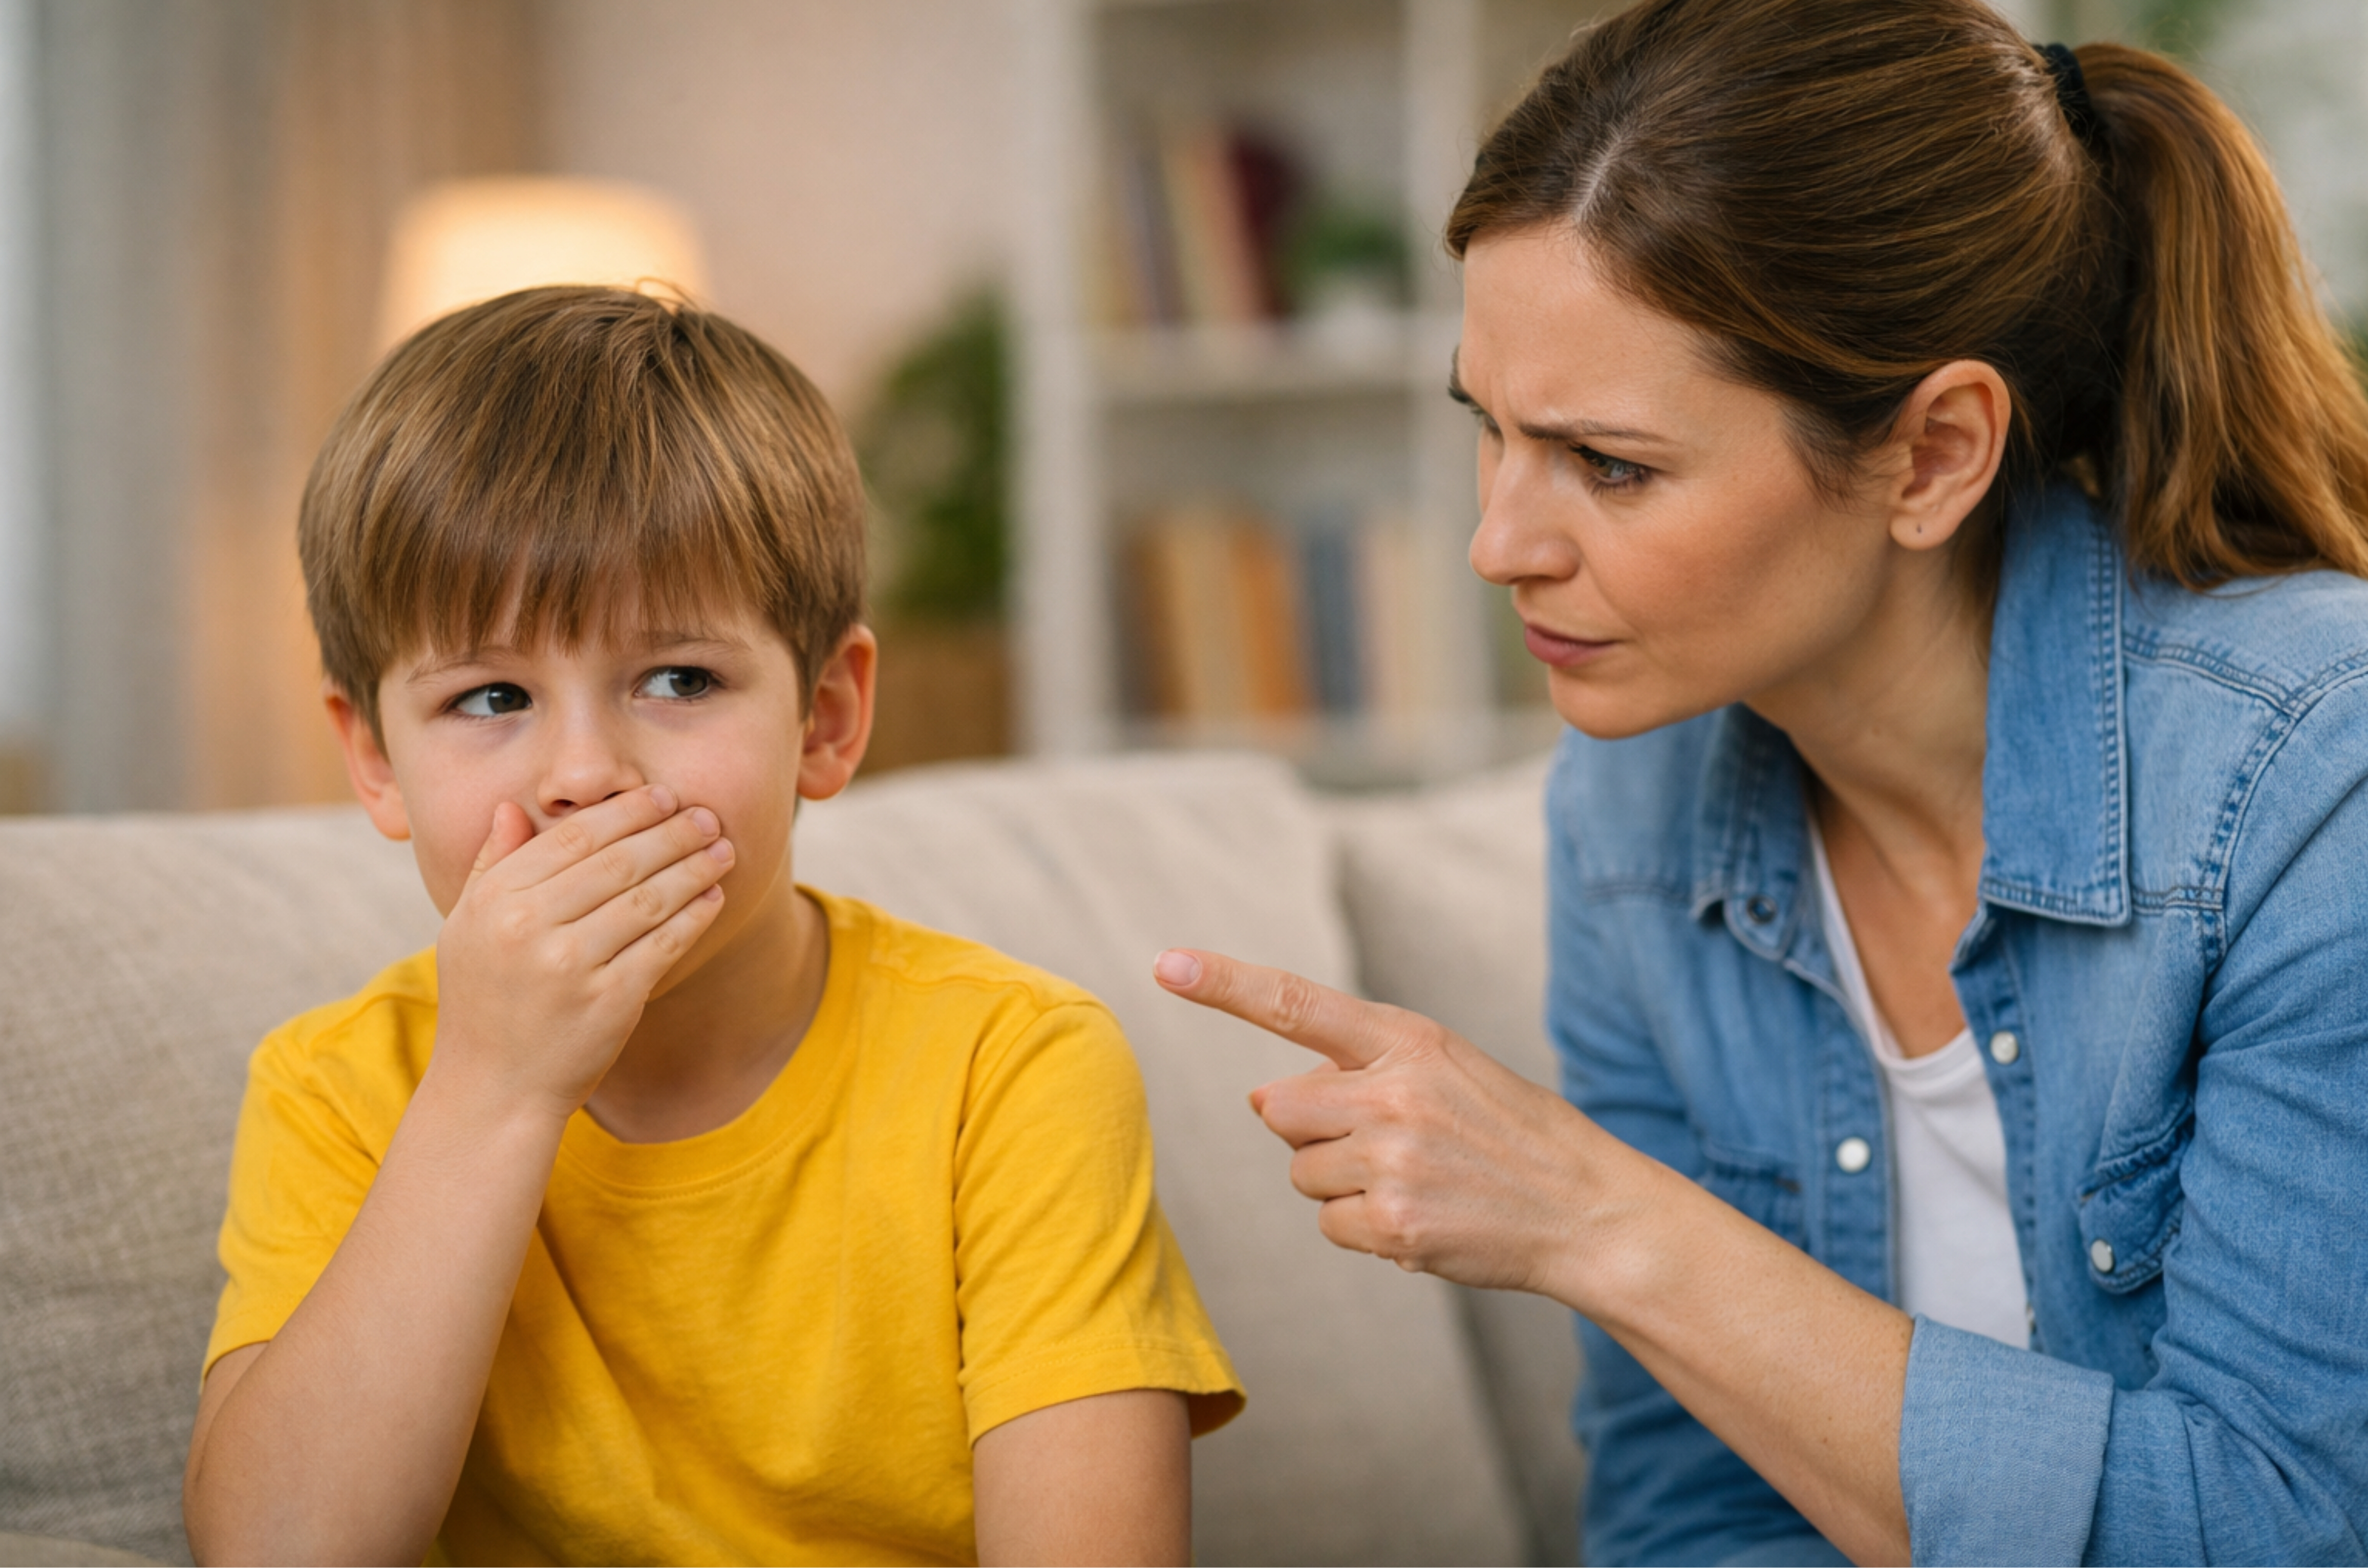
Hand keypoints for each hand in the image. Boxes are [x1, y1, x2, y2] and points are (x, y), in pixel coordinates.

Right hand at [433, 786, 733, 1114]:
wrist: (494, 1089)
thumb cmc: (484, 1003)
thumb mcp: (466, 929)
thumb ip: (491, 865)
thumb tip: (512, 808)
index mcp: (495, 901)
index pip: (573, 837)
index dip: (625, 811)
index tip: (662, 796)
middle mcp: (529, 927)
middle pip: (618, 861)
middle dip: (671, 832)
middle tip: (706, 815)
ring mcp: (571, 965)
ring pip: (649, 897)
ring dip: (694, 868)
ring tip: (723, 849)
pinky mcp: (610, 1000)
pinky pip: (664, 944)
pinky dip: (694, 916)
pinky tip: (713, 898)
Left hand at [1152, 948, 1608, 1294]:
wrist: (1587, 1207)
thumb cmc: (1507, 1135)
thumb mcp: (1445, 1071)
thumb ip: (1355, 1071)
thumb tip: (1260, 1096)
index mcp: (1406, 1039)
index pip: (1295, 1002)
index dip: (1224, 983)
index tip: (1164, 963)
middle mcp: (1392, 1092)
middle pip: (1278, 1109)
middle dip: (1311, 1132)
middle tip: (1383, 1144)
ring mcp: (1392, 1159)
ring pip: (1302, 1174)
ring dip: (1342, 1184)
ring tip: (1416, 1181)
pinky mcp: (1394, 1222)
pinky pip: (1330, 1225)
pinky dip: (1365, 1230)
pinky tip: (1421, 1218)